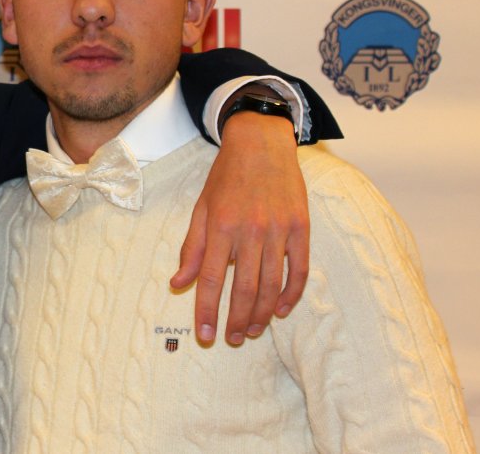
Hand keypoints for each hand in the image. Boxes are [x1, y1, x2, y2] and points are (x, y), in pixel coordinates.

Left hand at [171, 111, 308, 344]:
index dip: (206, 310)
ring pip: (272, 284)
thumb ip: (191, 248)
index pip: (211, 279)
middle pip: (244, 288)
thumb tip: (178, 283)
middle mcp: (250, 230)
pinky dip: (292, 293)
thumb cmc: (226, 177)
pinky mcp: (301, 227)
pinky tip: (282, 309)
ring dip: (263, 314)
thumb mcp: (201, 208)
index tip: (204, 334)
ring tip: (253, 330)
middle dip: (237, 320)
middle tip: (231, 338)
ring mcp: (279, 229)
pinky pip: (299, 269)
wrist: (261, 142)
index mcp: (221, 226)